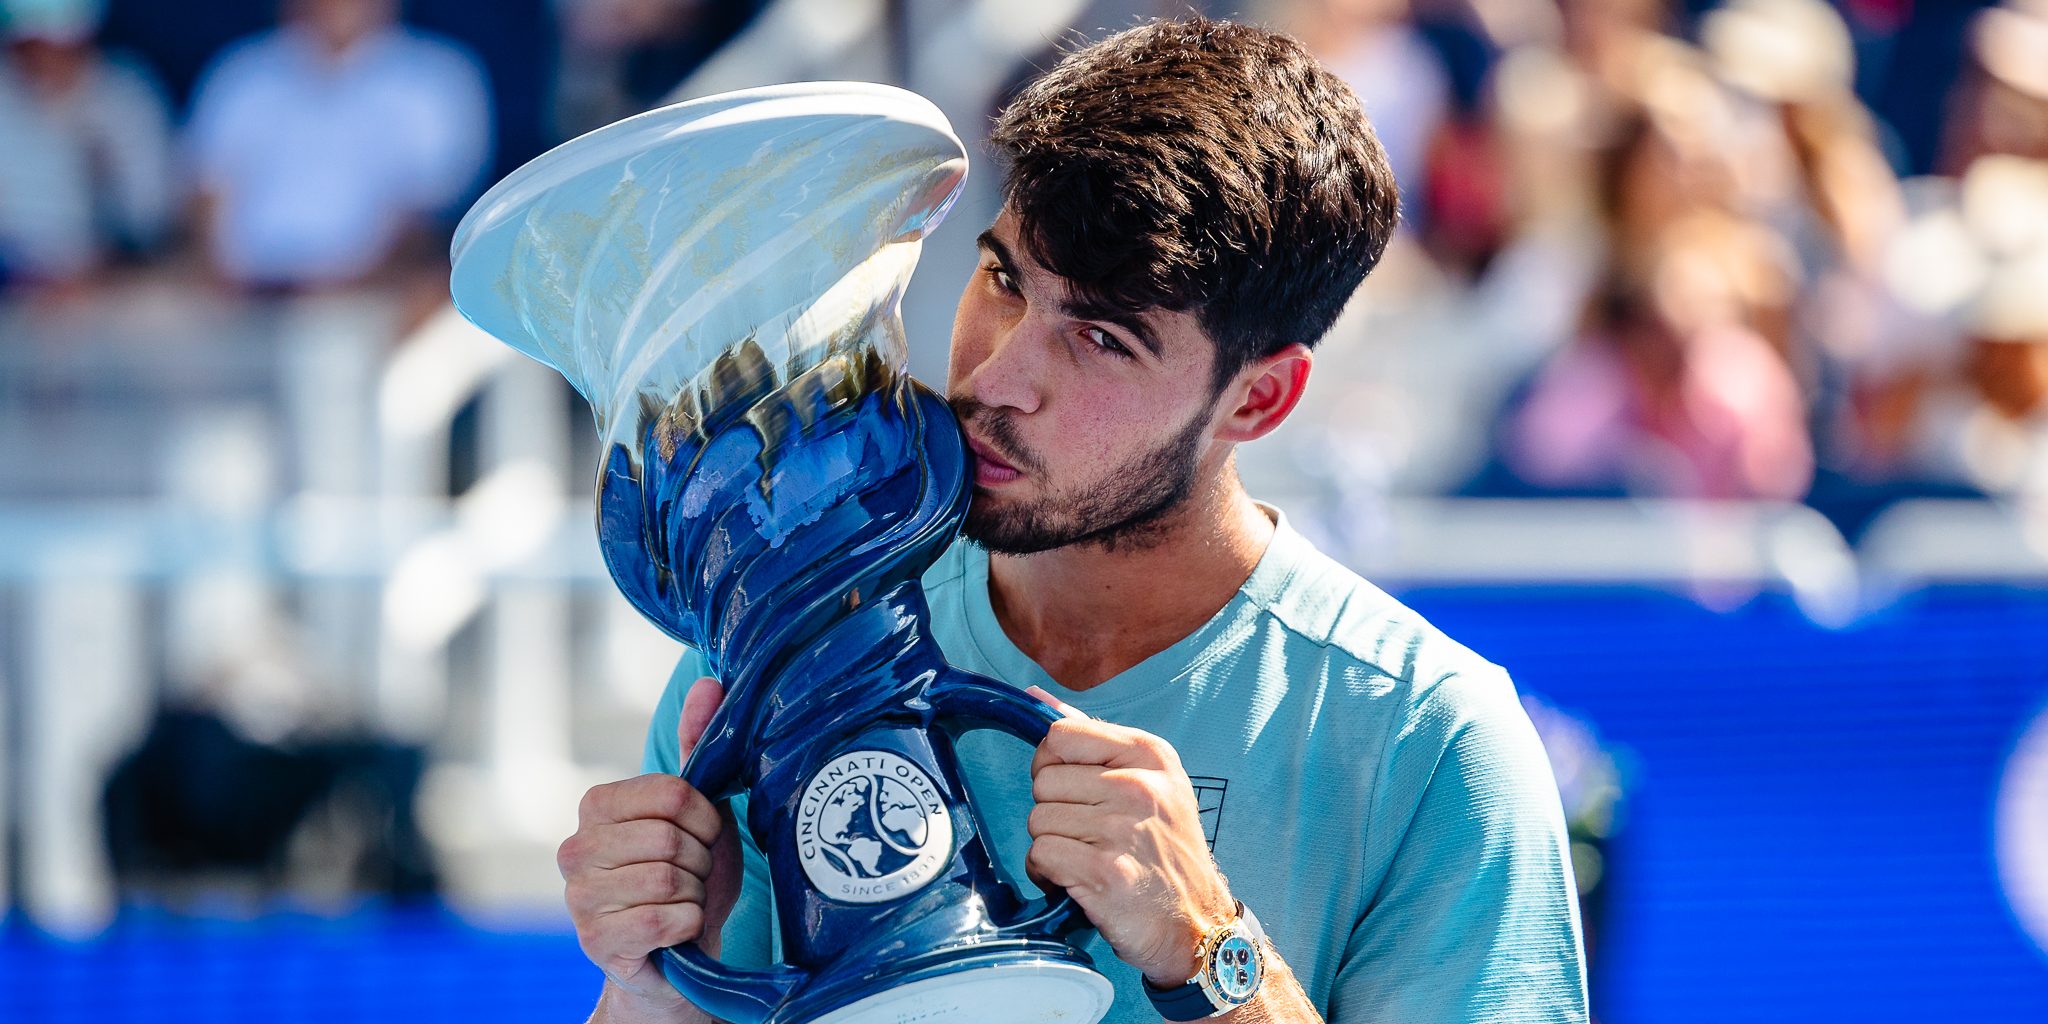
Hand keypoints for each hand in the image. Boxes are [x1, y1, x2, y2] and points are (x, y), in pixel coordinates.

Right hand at [560, 676, 742, 1015]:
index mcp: (597, 805)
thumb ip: (699, 747)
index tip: (705, 834)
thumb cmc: (690, 875)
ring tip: (685, 899)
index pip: (672, 793)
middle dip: (701, 860)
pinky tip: (679, 929)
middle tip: (695, 874)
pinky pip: (664, 918)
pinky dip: (689, 924)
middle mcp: (575, 847)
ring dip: (696, 894)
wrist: (681, 954)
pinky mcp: (595, 942)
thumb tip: (710, 682)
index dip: (705, 818)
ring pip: (668, 879)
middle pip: (671, 838)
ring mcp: (579, 897)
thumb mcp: (701, 811)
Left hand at [1022, 687, 1236, 986]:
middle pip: (1044, 780)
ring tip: (1087, 858)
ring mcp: (1123, 828)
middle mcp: (1139, 785)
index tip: (1075, 791)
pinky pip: (1041, 854)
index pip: (1060, 735)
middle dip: (1054, 811)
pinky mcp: (1106, 871)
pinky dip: (1049, 873)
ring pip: (1038, 819)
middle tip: (1089, 834)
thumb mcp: (1150, 782)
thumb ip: (1093, 742)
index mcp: (1149, 754)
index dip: (1053, 765)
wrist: (1196, 924)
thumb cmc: (1163, 850)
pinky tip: (1078, 880)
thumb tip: (1035, 699)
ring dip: (1052, 845)